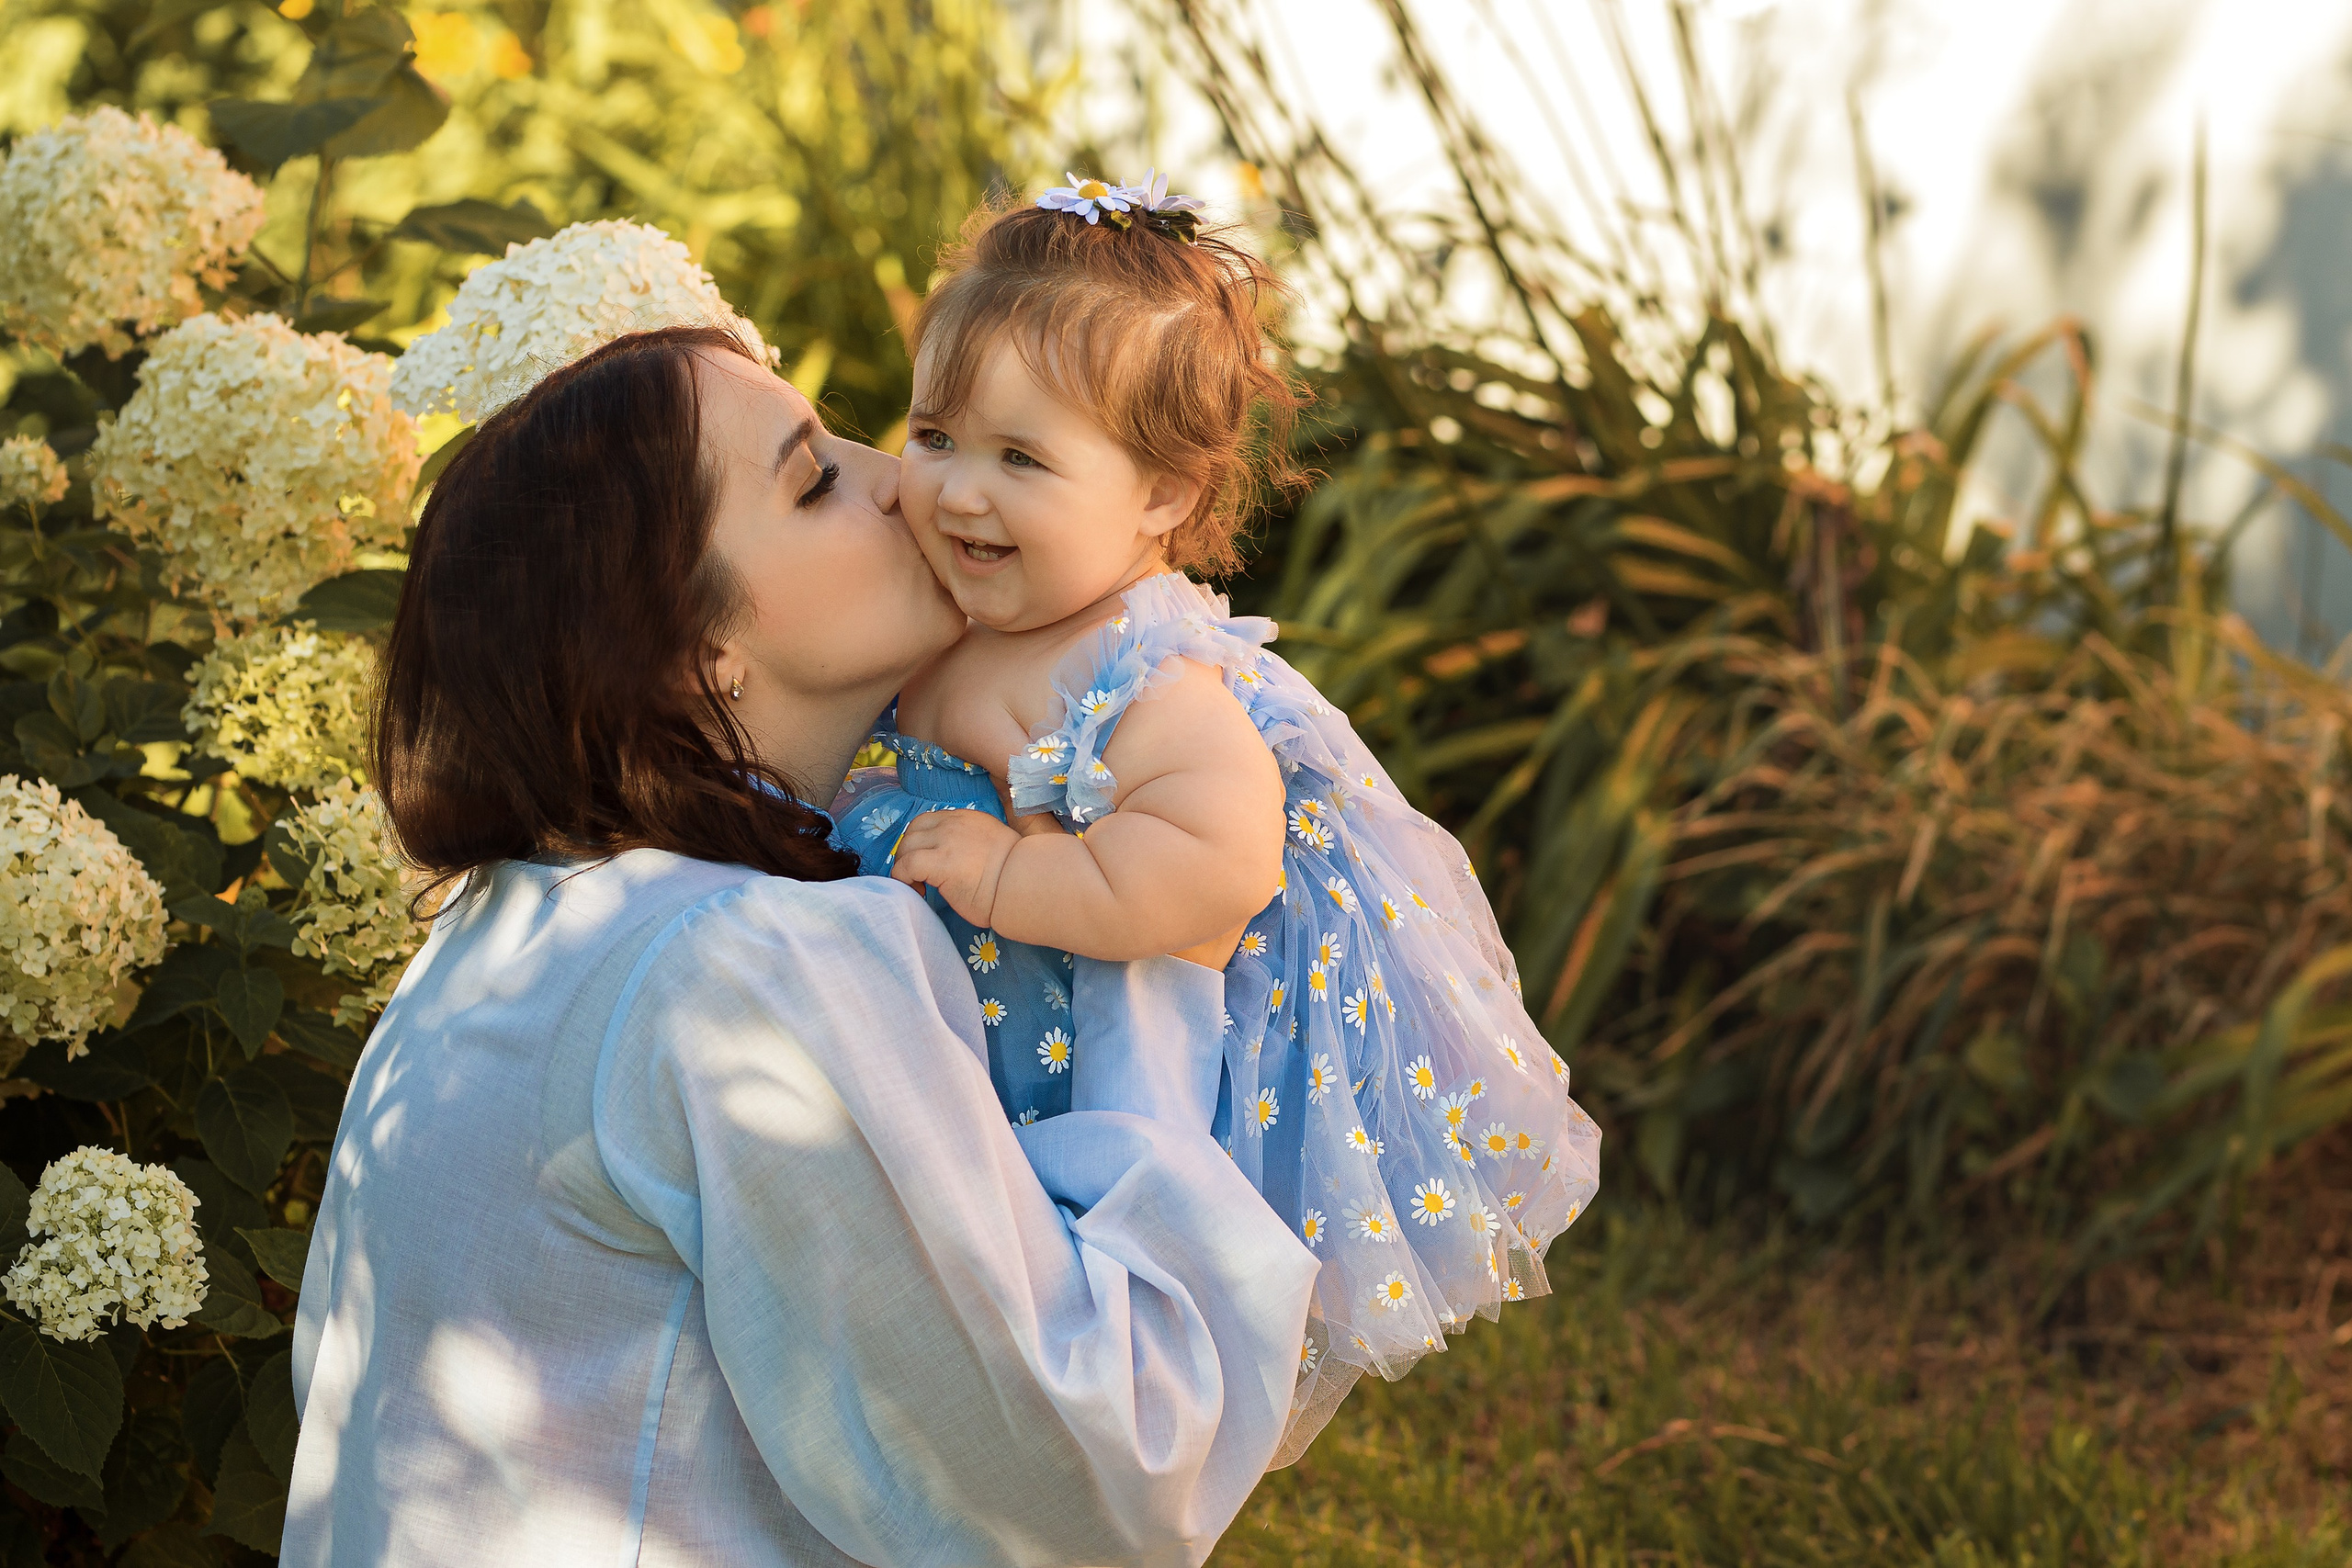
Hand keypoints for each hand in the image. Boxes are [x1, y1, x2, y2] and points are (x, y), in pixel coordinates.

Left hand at [891, 807, 1020, 928]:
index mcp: (968, 819)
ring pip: (906, 846)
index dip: (923, 842)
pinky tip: (918, 891)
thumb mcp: (994, 850)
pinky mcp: (938, 861)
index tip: (928, 863)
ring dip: (905, 866)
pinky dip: (903, 878)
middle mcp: (954, 824)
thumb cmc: (1016, 876)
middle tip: (917, 875)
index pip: (931, 822)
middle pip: (913, 830)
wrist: (1025, 884)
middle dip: (909, 852)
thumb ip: (972, 846)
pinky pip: (905, 865)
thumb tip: (959, 864)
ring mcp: (945, 840)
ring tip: (918, 885)